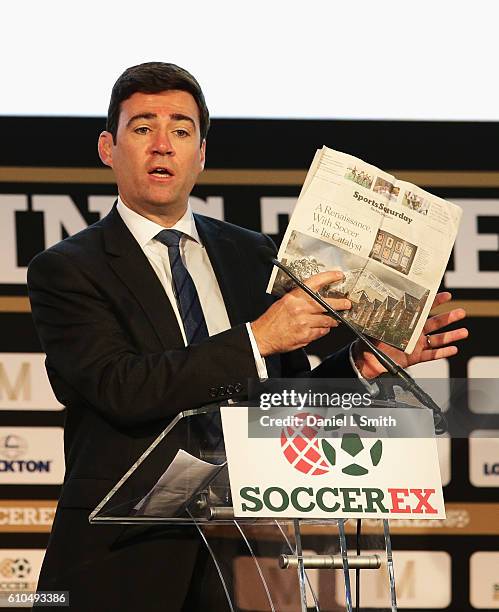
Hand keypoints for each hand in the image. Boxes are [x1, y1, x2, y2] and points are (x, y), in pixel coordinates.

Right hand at [251, 271, 350, 356]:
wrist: (262, 336)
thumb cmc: (271, 320)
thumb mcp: (283, 302)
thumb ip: (298, 299)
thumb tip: (314, 296)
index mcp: (294, 297)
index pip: (314, 283)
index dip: (329, 277)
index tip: (338, 275)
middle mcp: (300, 308)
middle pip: (327, 304)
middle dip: (340, 304)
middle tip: (346, 304)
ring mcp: (304, 322)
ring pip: (327, 320)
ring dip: (332, 320)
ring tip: (334, 320)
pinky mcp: (306, 335)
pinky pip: (321, 332)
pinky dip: (323, 330)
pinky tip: (321, 329)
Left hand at [352, 292, 467, 377]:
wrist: (368, 359)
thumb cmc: (371, 340)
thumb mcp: (377, 323)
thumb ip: (383, 312)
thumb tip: (377, 299)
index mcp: (406, 321)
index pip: (423, 309)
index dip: (435, 302)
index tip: (446, 295)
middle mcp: (413, 332)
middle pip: (435, 323)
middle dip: (449, 317)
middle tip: (461, 312)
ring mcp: (416, 344)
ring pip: (438, 339)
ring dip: (451, 335)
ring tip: (464, 332)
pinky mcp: (416, 357)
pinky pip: (432, 354)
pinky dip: (443, 352)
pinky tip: (453, 349)